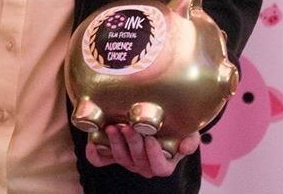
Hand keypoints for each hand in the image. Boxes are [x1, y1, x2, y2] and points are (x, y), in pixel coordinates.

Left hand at [85, 124, 200, 177]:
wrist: (156, 115)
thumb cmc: (173, 124)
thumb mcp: (186, 129)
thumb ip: (190, 138)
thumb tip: (185, 147)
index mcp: (163, 162)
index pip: (160, 168)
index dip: (155, 155)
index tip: (151, 139)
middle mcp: (144, 164)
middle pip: (138, 161)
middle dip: (132, 143)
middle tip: (128, 127)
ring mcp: (127, 159)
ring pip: (121, 158)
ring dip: (116, 144)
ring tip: (113, 127)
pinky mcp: (112, 152)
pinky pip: (101, 159)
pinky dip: (96, 154)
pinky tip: (93, 145)